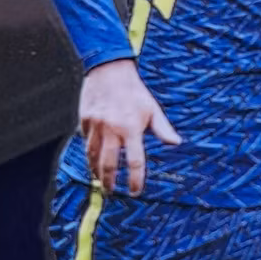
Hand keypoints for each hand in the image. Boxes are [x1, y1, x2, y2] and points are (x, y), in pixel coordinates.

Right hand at [79, 59, 180, 193]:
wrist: (109, 68)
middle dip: (109, 182)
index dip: (135, 180)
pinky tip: (92, 161)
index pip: (135, 161)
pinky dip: (89, 155)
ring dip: (96, 172)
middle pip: (108, 164)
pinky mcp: (84, 121)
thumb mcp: (152, 108)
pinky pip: (85, 143)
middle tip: (111, 191)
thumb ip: (163, 128)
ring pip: (93, 156)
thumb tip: (176, 143)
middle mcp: (112, 129)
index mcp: (131, 128)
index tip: (135, 191)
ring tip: (100, 181)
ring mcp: (96, 125)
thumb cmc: (134, 90)